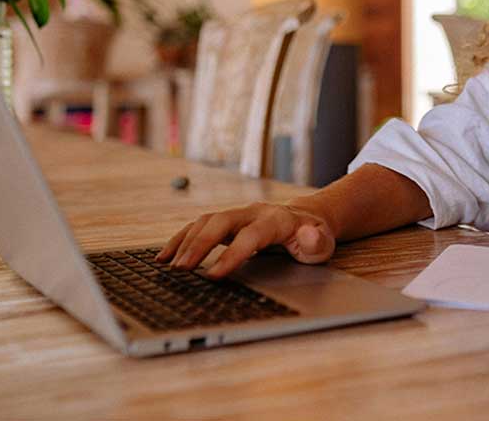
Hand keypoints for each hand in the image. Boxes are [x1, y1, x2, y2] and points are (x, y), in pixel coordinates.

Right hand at [156, 202, 335, 278]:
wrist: (307, 218)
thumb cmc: (313, 236)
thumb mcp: (323, 243)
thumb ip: (316, 242)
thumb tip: (309, 236)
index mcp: (277, 219)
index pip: (252, 235)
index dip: (232, 254)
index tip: (214, 276)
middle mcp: (253, 212)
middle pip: (221, 221)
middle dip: (200, 245)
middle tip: (182, 270)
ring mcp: (238, 214)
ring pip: (206, 221)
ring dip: (185, 242)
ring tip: (168, 266)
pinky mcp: (227, 221)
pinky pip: (199, 225)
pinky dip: (181, 239)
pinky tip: (165, 256)